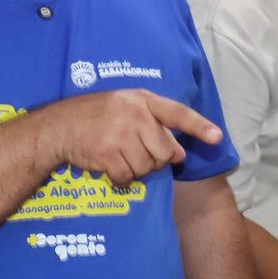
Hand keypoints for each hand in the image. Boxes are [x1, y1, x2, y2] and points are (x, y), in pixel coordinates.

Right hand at [43, 90, 223, 185]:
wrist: (60, 126)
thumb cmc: (97, 116)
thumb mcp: (126, 106)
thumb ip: (152, 122)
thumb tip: (177, 153)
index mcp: (143, 100)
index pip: (177, 113)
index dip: (199, 126)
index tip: (217, 138)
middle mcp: (134, 115)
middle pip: (165, 152)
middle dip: (156, 159)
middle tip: (137, 152)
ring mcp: (120, 134)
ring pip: (147, 167)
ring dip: (136, 168)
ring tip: (119, 155)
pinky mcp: (107, 153)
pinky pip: (128, 177)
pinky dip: (121, 178)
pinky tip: (109, 165)